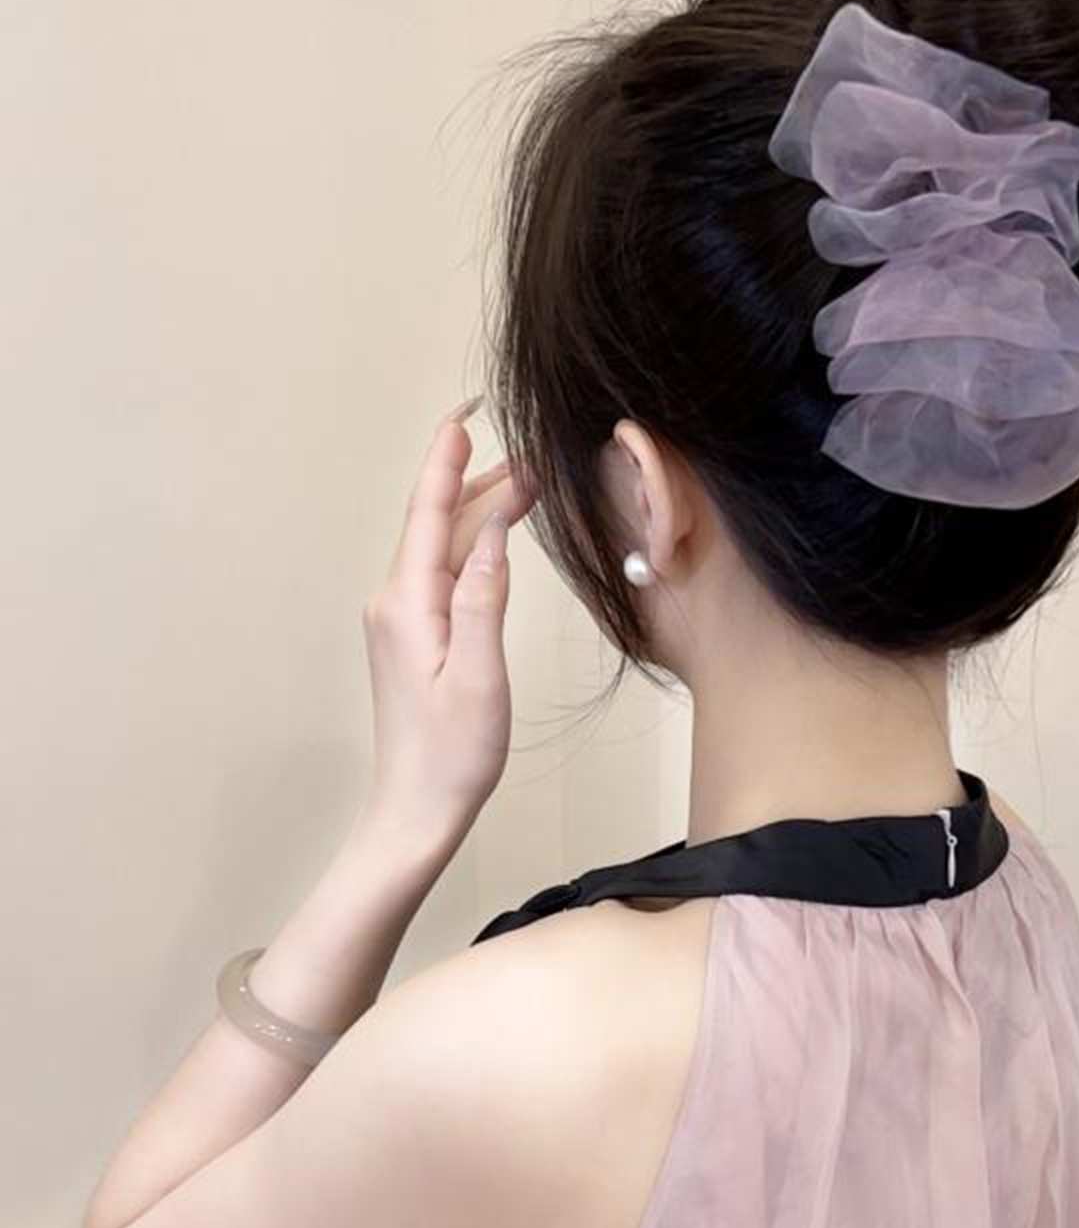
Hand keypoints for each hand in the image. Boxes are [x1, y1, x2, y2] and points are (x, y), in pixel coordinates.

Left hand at [360, 396, 536, 844]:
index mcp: (408, 605)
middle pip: (439, 525)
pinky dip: (472, 547)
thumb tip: (491, 534)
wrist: (417, 808)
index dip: (447, 463)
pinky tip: (494, 541)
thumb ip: (483, 598)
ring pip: (442, 548)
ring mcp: (401, 620)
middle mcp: (395, 603)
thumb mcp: (480, 674)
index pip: (429, 515)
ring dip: (481, 515)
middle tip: (534, 460)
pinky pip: (443, 574)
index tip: (463, 418)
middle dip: (482, 484)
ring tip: (527, 489)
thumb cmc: (452, 753)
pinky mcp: (412, 637)